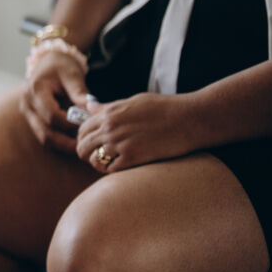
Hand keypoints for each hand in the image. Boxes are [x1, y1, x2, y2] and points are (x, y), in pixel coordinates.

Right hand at [19, 50, 92, 153]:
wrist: (48, 63)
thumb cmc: (61, 67)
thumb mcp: (73, 75)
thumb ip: (81, 93)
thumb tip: (94, 110)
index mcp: (35, 91)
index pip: (52, 115)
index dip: (70, 124)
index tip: (89, 127)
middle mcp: (27, 104)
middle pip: (45, 132)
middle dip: (67, 142)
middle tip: (86, 145)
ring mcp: (28, 114)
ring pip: (44, 138)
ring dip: (63, 145)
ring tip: (82, 146)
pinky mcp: (33, 119)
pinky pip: (45, 135)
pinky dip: (60, 141)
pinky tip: (75, 142)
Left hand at [75, 92, 203, 172]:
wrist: (189, 118)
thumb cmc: (165, 108)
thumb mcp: (133, 101)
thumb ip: (109, 107)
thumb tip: (89, 106)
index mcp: (109, 113)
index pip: (82, 129)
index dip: (82, 138)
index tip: (90, 144)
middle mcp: (110, 128)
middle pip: (83, 146)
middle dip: (86, 153)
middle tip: (95, 157)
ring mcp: (120, 143)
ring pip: (94, 159)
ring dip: (97, 163)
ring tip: (106, 163)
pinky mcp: (133, 157)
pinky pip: (111, 169)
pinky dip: (111, 170)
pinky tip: (119, 167)